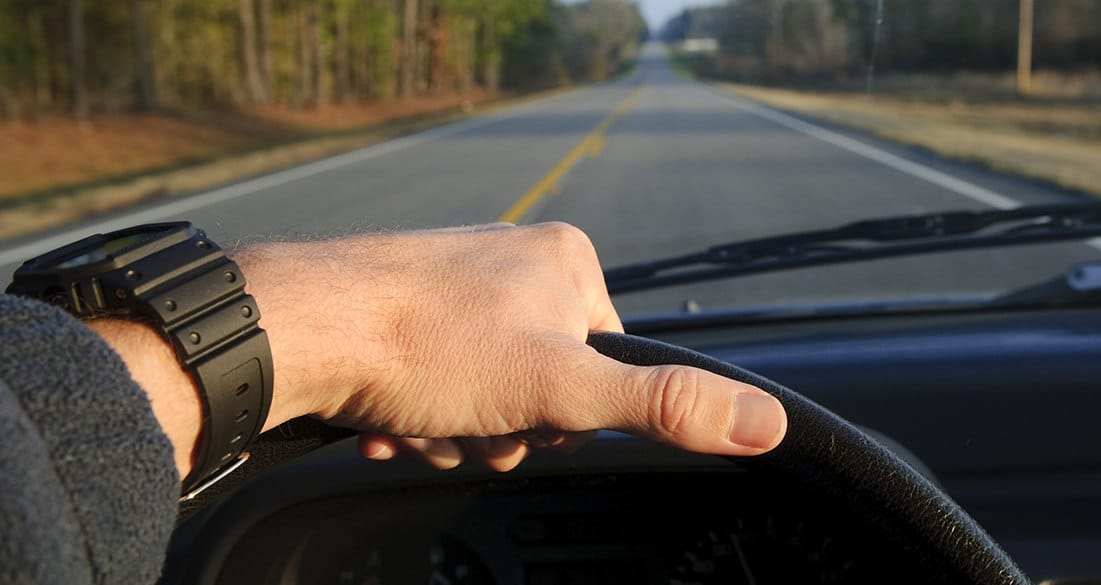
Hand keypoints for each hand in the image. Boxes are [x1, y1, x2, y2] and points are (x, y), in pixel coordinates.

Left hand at [118, 222, 786, 477]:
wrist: (299, 328)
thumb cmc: (430, 350)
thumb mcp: (562, 388)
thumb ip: (663, 405)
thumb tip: (765, 423)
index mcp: (564, 261)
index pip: (606, 363)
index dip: (566, 415)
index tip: (523, 421)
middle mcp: (511, 257)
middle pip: (542, 379)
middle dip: (505, 425)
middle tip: (466, 427)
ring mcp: (453, 278)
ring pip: (484, 386)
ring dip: (456, 427)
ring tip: (419, 423)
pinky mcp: (402, 303)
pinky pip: (434, 376)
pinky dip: (417, 412)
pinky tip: (390, 420)